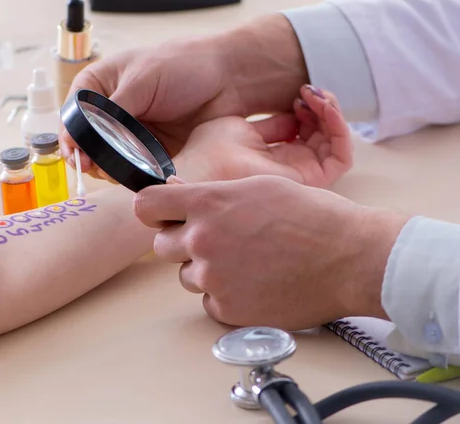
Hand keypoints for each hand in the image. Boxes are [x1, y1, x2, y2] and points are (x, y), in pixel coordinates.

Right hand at [60, 14, 307, 177]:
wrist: (229, 78)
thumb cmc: (184, 65)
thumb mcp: (142, 81)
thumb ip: (112, 112)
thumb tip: (86, 142)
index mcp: (100, 86)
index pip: (73, 116)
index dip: (72, 137)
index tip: (77, 155)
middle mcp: (111, 112)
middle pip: (88, 144)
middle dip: (91, 158)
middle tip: (98, 167)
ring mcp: (131, 134)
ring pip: (110, 161)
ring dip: (113, 169)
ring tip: (125, 168)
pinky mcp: (151, 152)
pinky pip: (135, 170)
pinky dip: (135, 175)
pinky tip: (143, 173)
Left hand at [134, 176, 407, 329]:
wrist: (349, 256)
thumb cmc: (310, 215)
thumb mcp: (257, 185)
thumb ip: (210, 192)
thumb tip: (176, 191)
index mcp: (208, 203)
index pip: (146, 206)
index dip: (153, 210)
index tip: (163, 214)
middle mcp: (203, 240)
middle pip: (161, 246)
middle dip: (182, 242)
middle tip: (216, 239)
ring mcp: (214, 278)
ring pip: (186, 275)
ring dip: (206, 270)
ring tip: (246, 261)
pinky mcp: (228, 310)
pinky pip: (209, 302)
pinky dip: (225, 295)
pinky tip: (254, 282)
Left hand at [176, 84, 351, 187]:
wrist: (199, 171)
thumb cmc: (208, 151)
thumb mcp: (239, 128)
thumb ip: (270, 125)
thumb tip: (293, 116)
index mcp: (269, 158)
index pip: (303, 132)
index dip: (307, 109)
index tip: (297, 93)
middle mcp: (287, 168)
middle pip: (322, 136)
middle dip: (323, 108)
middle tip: (309, 90)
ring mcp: (299, 176)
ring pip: (335, 145)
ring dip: (332, 113)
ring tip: (316, 95)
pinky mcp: (309, 181)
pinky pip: (341, 158)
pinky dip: (340, 128)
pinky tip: (323, 107)